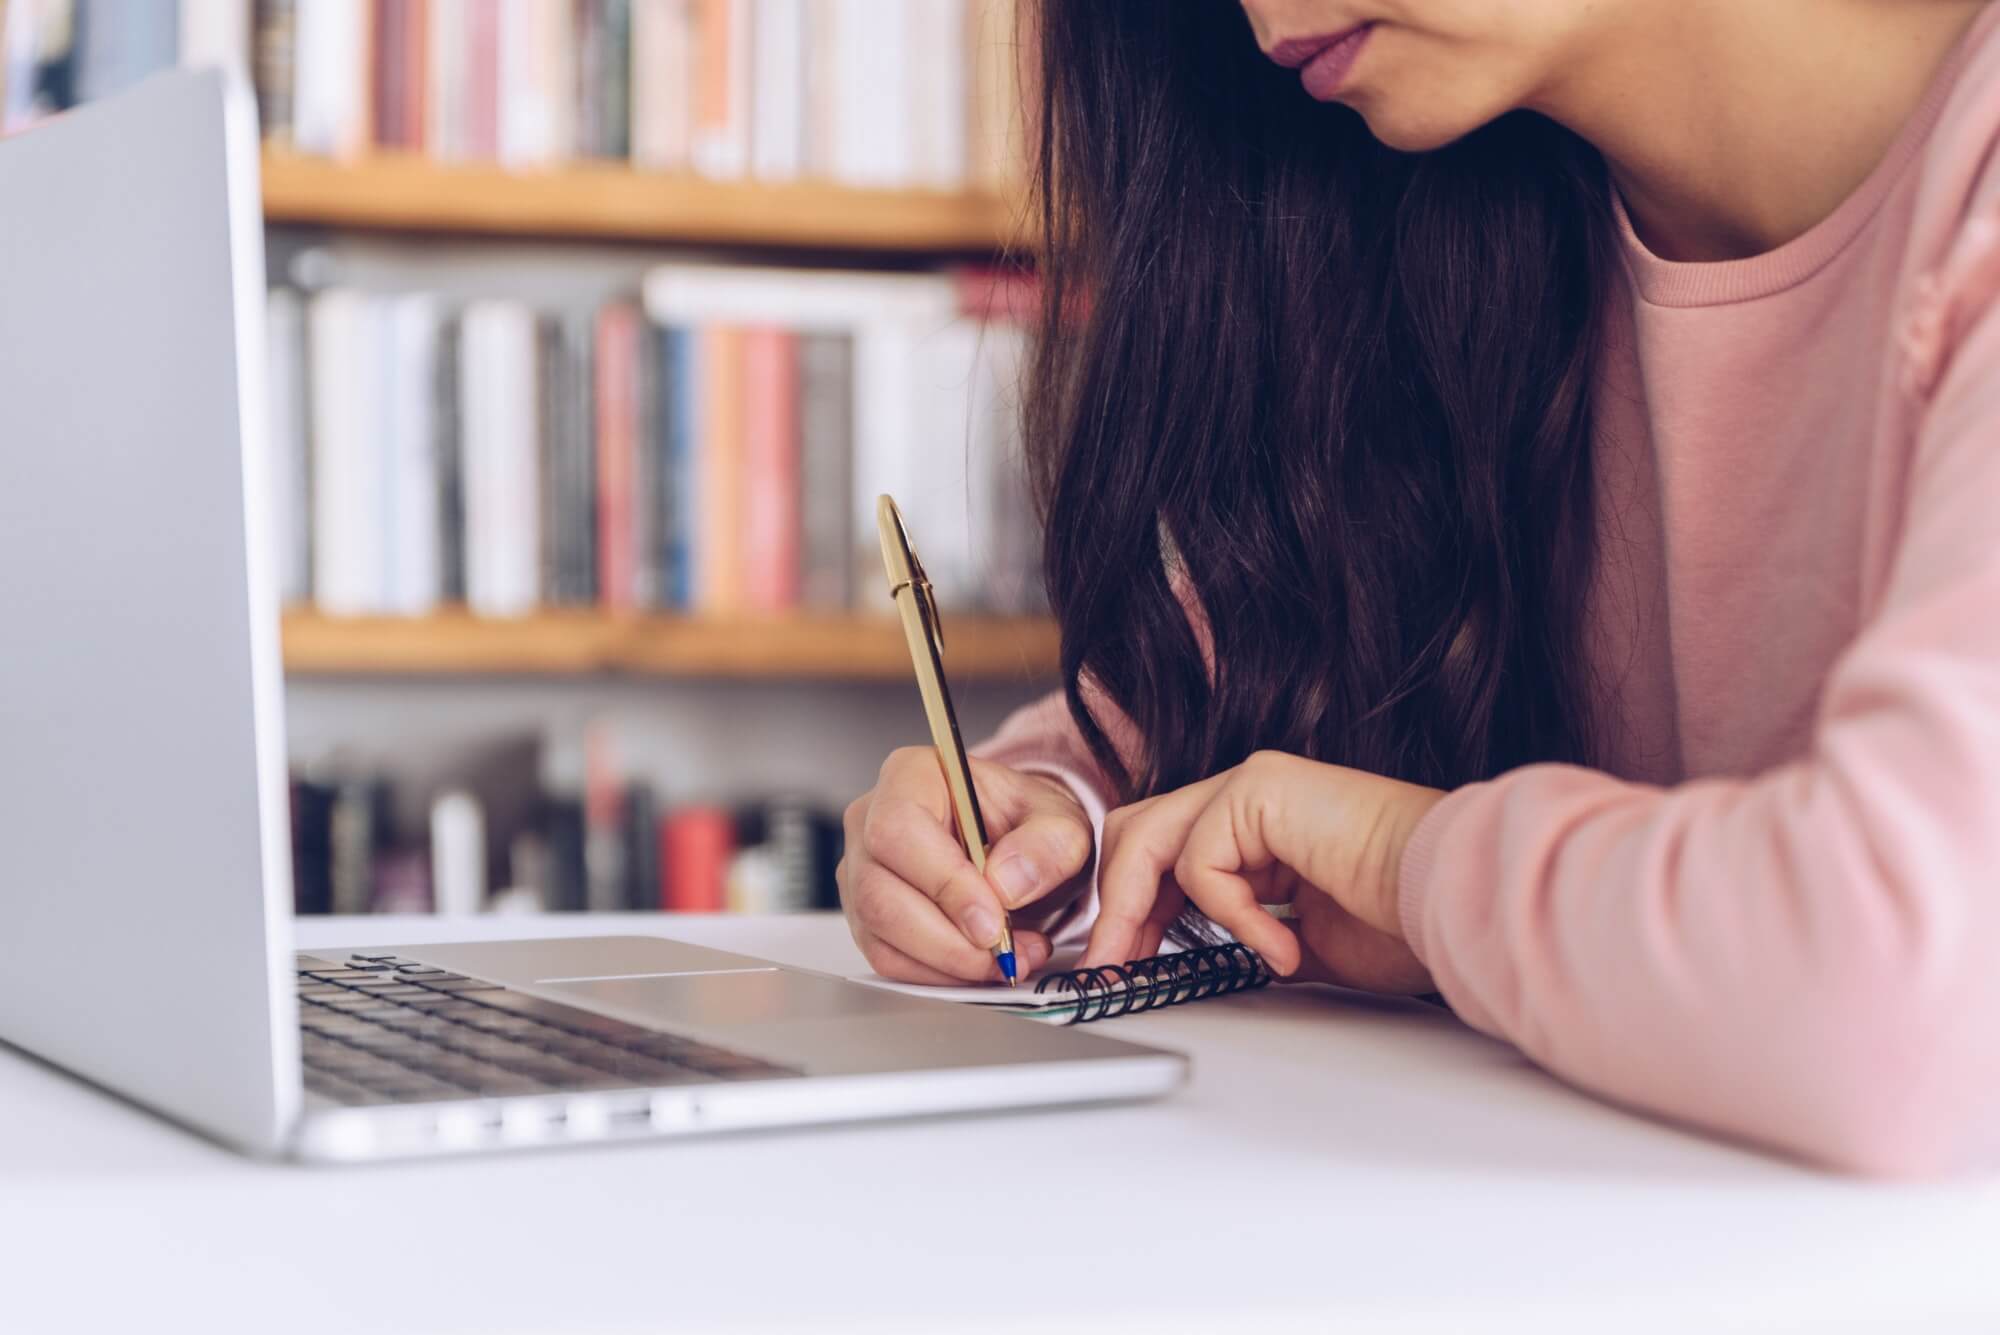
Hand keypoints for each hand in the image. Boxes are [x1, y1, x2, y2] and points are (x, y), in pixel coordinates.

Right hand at [838, 748, 1094, 983]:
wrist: (1017, 844)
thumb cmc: (1026, 823)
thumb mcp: (1061, 822)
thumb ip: (1048, 845)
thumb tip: (1006, 884)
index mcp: (911, 776)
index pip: (900, 830)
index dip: (944, 883)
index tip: (994, 921)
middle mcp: (870, 820)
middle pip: (880, 892)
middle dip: (949, 939)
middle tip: (1007, 953)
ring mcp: (861, 871)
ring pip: (881, 934)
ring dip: (949, 961)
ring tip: (1009, 957)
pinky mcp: (865, 915)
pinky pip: (888, 958)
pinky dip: (938, 972)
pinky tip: (982, 962)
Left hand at [1083, 751, 1444, 994]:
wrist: (1456, 900)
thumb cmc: (1404, 921)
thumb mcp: (1304, 945)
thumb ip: (1250, 941)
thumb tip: (1209, 967)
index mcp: (1258, 828)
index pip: (1163, 856)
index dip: (1133, 911)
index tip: (1120, 967)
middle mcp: (1249, 796)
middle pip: (1136, 834)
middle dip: (1116, 906)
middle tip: (1109, 970)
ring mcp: (1253, 785)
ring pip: (1146, 839)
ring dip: (1134, 912)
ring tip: (1140, 967)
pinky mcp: (1261, 789)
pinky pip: (1201, 861)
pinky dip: (1228, 915)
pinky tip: (1279, 949)